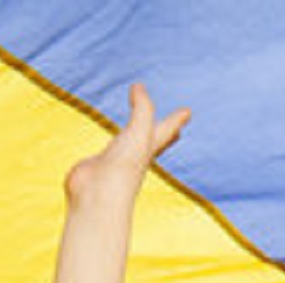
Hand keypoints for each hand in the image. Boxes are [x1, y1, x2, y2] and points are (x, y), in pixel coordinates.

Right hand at [65, 83, 189, 206]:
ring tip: (136, 136)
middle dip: (164, 134)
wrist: (99, 194)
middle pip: (153, 142)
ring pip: (128, 149)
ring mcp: (116, 163)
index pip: (166, 130)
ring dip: (134, 142)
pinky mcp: (97, 168)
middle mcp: (135, 157)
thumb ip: (142, 107)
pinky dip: (106, 151)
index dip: (176, 120)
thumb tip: (138, 86)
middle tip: (175, 129)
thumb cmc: (124, 165)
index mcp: (149, 149)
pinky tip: (105, 155)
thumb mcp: (140, 129)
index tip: (187, 112)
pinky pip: (104, 155)